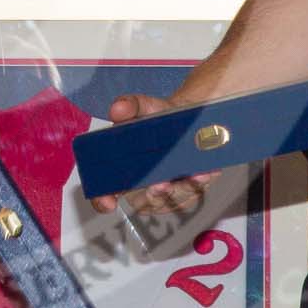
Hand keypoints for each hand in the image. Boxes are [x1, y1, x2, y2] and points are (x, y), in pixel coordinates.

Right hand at [87, 92, 221, 216]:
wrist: (187, 120)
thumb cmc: (159, 119)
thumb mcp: (144, 107)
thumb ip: (130, 106)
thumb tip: (118, 109)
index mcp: (123, 169)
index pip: (106, 192)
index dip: (103, 200)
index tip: (109, 201)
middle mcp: (142, 185)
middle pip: (143, 201)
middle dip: (154, 195)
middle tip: (160, 184)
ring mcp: (167, 191)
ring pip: (172, 199)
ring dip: (183, 189)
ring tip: (192, 175)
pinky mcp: (188, 190)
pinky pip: (194, 192)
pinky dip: (199, 183)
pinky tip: (204, 172)